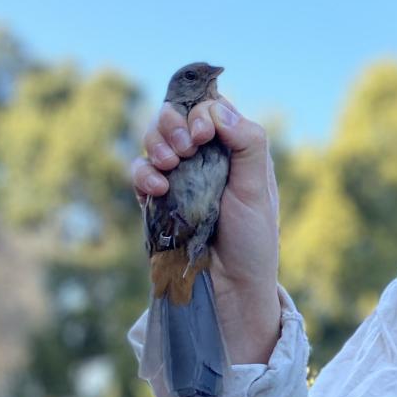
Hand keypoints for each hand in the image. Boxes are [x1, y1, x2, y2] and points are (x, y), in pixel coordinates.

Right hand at [130, 97, 281, 363]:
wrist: (230, 288)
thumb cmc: (252, 240)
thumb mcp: (257, 189)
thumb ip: (247, 144)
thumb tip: (218, 110)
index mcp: (235, 150)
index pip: (210, 108)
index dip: (201, 112)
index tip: (205, 135)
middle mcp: (205, 158)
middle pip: (175, 117)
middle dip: (173, 123)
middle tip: (186, 146)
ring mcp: (178, 178)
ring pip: (154, 141)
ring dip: (156, 143)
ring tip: (171, 164)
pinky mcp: (156, 200)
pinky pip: (139, 173)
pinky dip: (142, 173)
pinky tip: (156, 187)